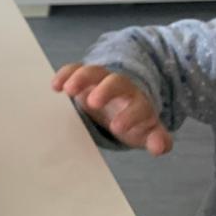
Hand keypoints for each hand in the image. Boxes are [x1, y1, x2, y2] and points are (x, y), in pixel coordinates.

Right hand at [52, 63, 172, 155]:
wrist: (122, 102)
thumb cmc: (134, 121)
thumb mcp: (147, 132)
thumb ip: (157, 139)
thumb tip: (160, 146)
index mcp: (139, 103)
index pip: (139, 105)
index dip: (130, 115)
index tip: (116, 127)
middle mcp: (121, 87)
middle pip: (116, 82)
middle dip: (105, 90)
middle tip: (93, 103)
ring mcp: (101, 80)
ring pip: (93, 71)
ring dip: (81, 78)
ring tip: (68, 90)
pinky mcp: (84, 77)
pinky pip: (75, 69)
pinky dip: (65, 74)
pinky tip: (55, 86)